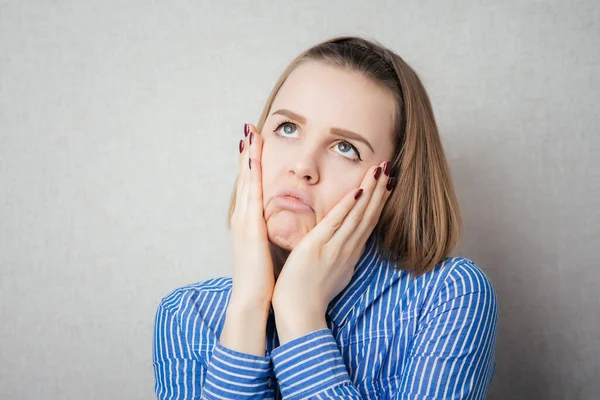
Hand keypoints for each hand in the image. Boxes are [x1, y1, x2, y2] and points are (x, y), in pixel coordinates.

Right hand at [229, 123, 273, 308]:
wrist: (251, 299)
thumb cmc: (261, 277)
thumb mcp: (264, 250)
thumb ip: (267, 235)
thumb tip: (273, 226)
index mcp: (248, 223)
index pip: (250, 187)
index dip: (250, 165)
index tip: (254, 144)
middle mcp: (242, 217)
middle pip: (245, 178)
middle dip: (246, 153)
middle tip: (248, 128)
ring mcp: (243, 220)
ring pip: (246, 181)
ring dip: (247, 156)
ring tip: (249, 133)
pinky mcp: (249, 226)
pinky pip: (251, 193)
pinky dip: (250, 174)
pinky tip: (252, 157)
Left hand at [271, 161, 395, 342]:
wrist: (299, 312)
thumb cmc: (310, 295)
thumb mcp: (332, 273)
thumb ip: (339, 256)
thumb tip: (343, 245)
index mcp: (350, 254)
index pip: (368, 222)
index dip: (379, 202)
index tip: (388, 183)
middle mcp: (348, 249)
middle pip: (368, 215)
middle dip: (380, 190)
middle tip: (389, 167)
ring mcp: (335, 248)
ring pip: (357, 215)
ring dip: (370, 191)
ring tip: (380, 170)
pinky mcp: (318, 247)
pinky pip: (336, 223)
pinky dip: (348, 206)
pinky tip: (358, 191)